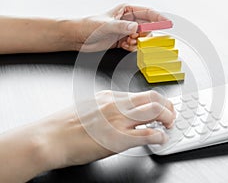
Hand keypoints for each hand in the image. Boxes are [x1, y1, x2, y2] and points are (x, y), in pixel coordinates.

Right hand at [40, 90, 174, 168]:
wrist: (49, 138)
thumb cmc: (63, 126)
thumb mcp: (88, 109)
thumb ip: (106, 109)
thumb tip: (119, 115)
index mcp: (109, 97)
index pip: (140, 94)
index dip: (155, 101)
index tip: (160, 106)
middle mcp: (116, 104)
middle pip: (152, 97)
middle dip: (167, 105)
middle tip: (171, 114)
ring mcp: (118, 120)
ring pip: (154, 111)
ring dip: (167, 118)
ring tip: (169, 125)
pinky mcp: (118, 138)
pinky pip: (146, 134)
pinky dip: (159, 136)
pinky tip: (160, 140)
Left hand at [73, 4, 168, 51]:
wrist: (78, 37)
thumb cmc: (88, 25)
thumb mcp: (106, 25)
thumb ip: (122, 27)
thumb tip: (136, 27)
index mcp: (126, 10)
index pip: (147, 13)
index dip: (158, 18)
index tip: (167, 24)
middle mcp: (128, 20)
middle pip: (147, 27)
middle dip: (145, 34)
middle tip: (139, 38)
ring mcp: (126, 31)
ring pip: (141, 37)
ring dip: (138, 42)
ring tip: (128, 42)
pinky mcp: (122, 41)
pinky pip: (135, 45)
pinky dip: (133, 48)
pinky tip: (125, 46)